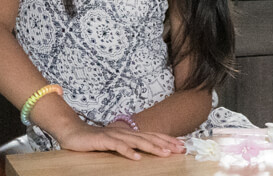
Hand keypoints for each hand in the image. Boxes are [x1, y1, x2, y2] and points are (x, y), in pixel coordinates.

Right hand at [56, 122, 184, 159]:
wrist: (74, 133)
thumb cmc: (96, 140)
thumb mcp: (117, 142)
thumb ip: (130, 144)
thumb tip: (144, 151)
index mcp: (130, 133)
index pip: (153, 135)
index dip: (168, 139)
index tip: (181, 145)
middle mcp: (126, 132)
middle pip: (150, 137)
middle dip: (166, 143)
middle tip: (180, 149)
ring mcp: (116, 135)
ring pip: (138, 141)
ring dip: (153, 147)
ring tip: (165, 153)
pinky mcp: (105, 140)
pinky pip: (118, 146)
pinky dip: (128, 152)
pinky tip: (137, 158)